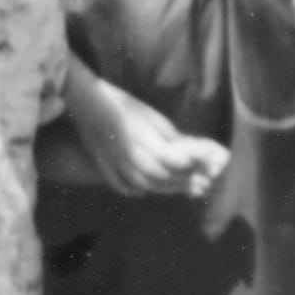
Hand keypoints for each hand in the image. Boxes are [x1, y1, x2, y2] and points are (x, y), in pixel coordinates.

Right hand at [83, 88, 222, 199]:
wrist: (88, 103)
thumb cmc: (124, 105)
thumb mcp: (152, 116)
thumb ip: (169, 135)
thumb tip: (187, 149)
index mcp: (144, 140)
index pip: (172, 160)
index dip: (190, 166)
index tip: (206, 167)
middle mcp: (129, 155)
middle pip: (159, 176)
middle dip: (182, 182)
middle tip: (201, 184)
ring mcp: (113, 163)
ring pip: (141, 184)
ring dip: (163, 189)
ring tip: (180, 190)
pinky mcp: (102, 165)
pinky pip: (118, 184)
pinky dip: (132, 190)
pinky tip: (143, 192)